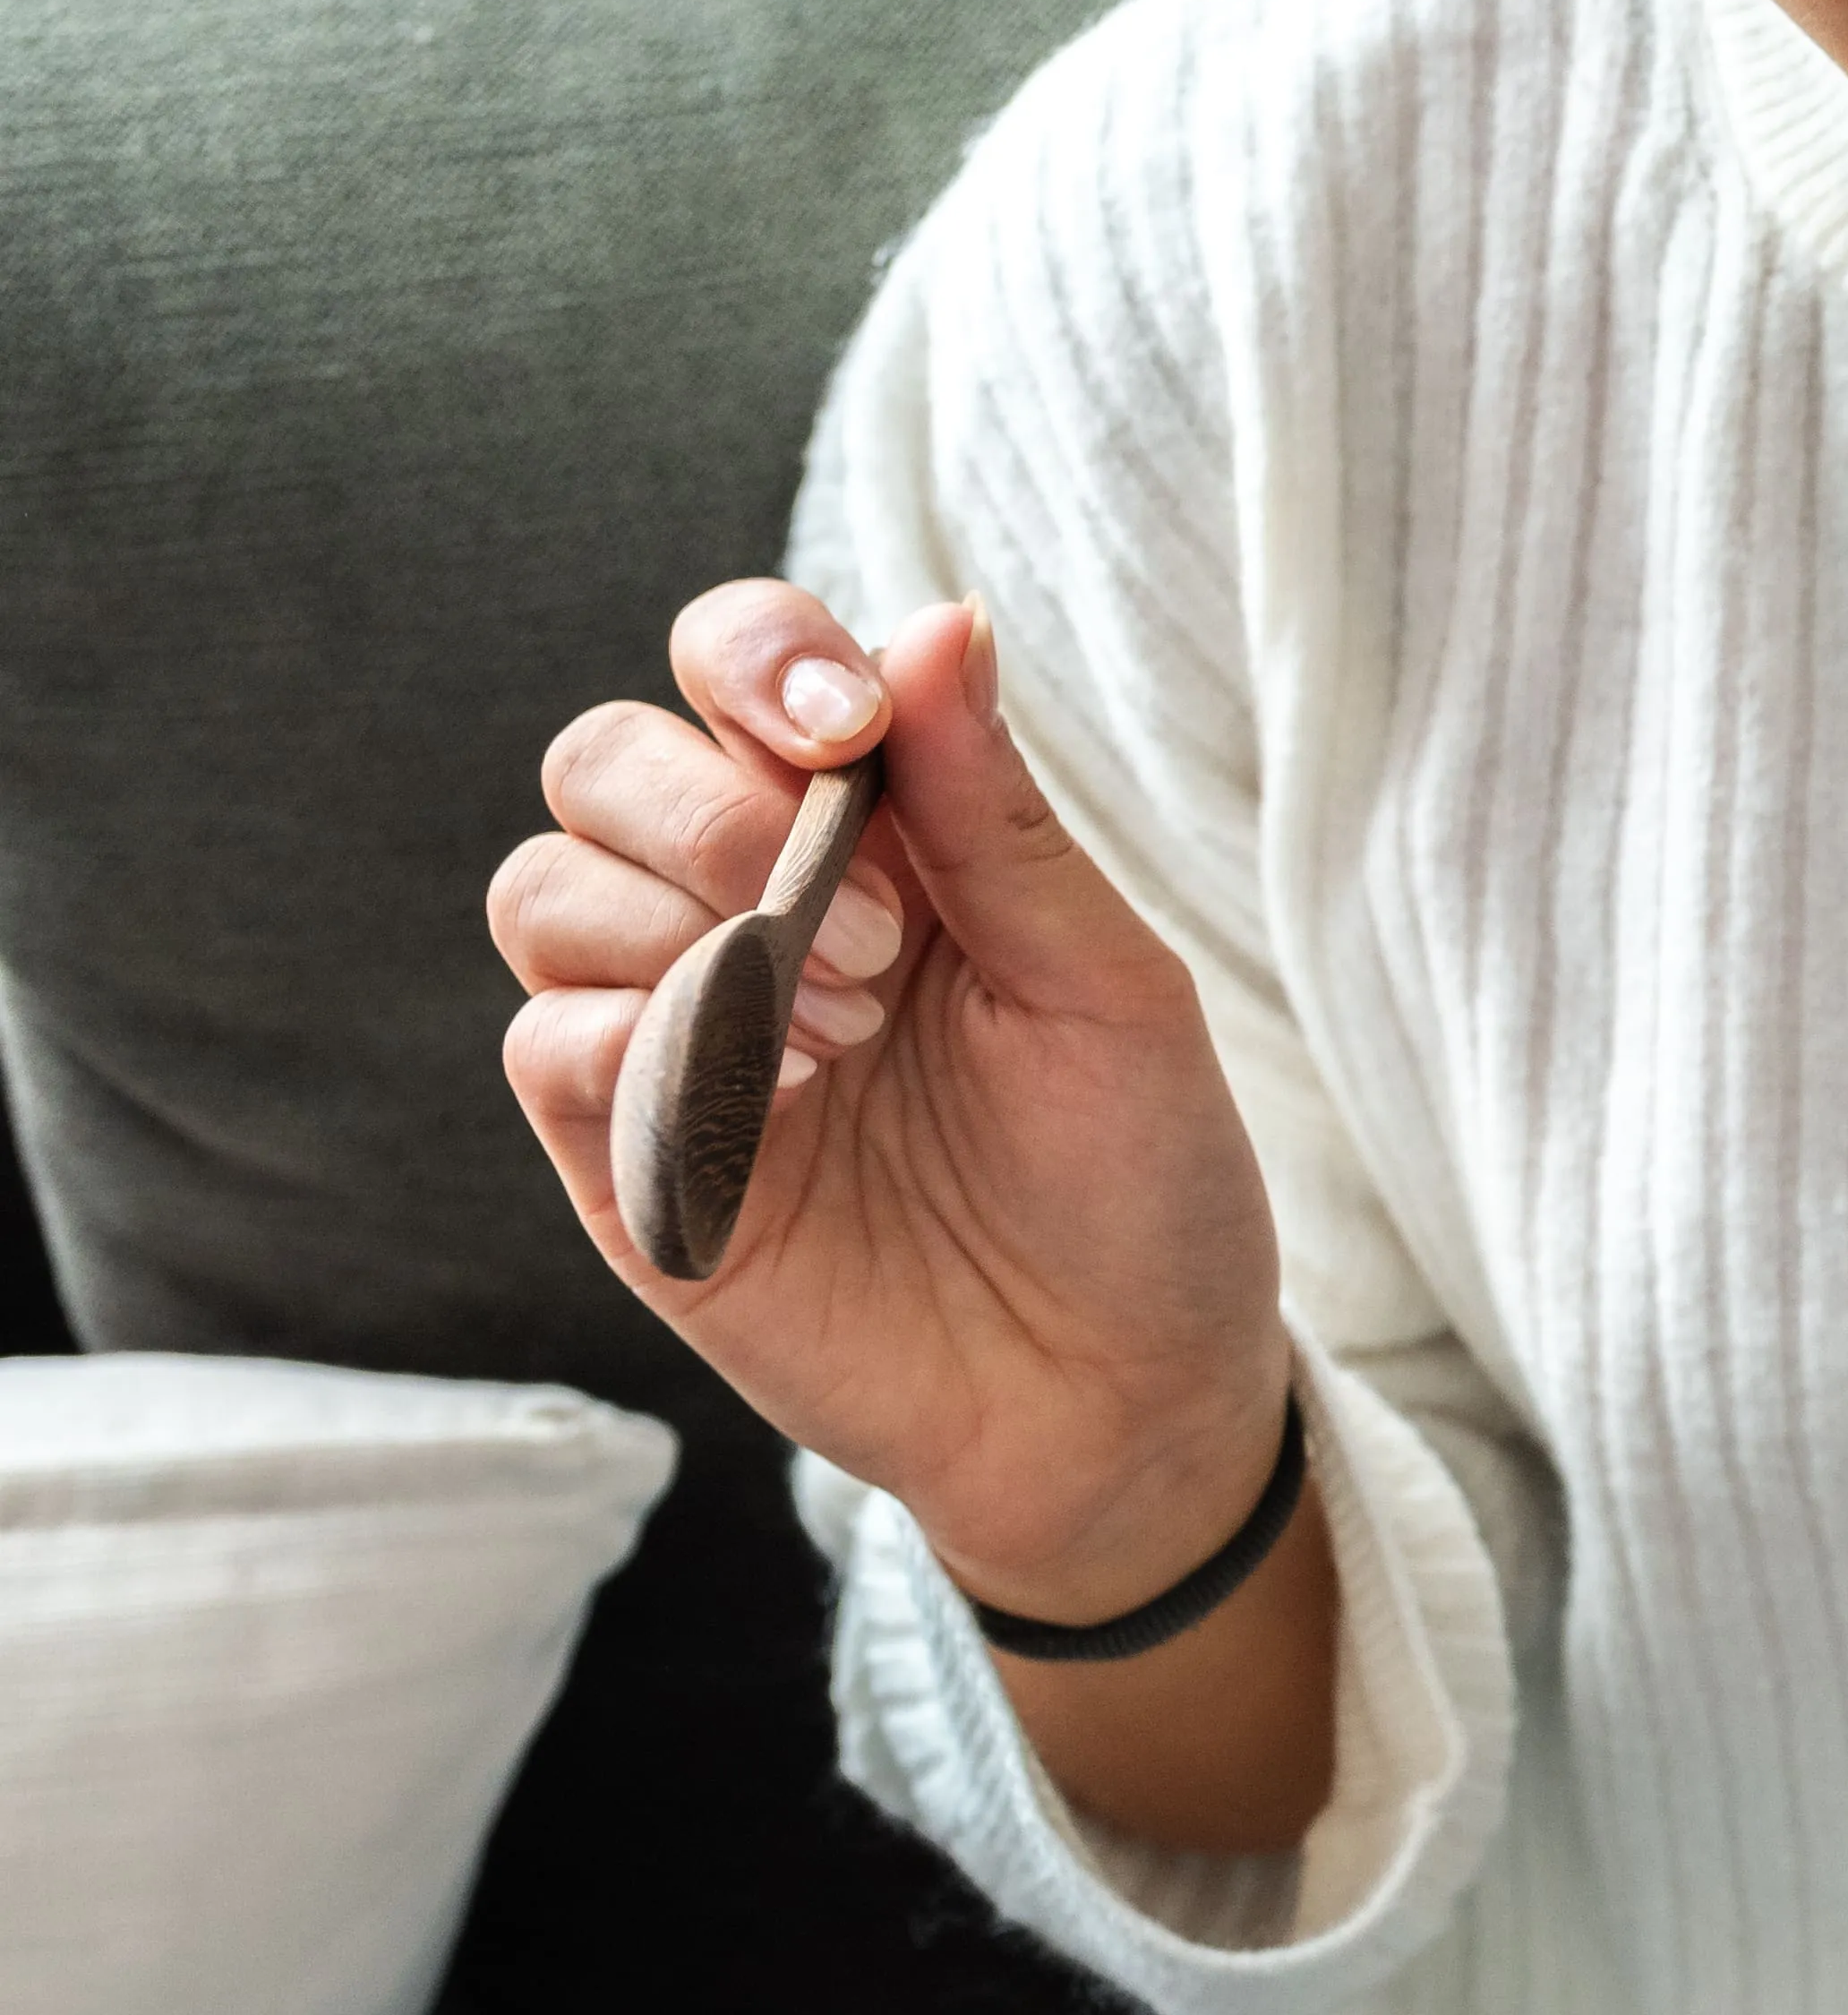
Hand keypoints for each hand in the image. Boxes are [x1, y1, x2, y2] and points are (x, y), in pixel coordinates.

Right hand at [494, 586, 1326, 1841]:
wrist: (1124, 1397)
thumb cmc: (1137, 1180)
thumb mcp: (1106, 985)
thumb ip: (998, 814)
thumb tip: (934, 617)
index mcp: (874, 837)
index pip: (737, 670)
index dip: (760, 658)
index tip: (844, 722)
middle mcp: (747, 912)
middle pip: (604, 759)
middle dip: (711, 804)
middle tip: (878, 928)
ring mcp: (672, 1037)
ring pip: (542, 888)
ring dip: (684, 926)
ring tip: (849, 1027)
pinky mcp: (629, 1162)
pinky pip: (545, 1048)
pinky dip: (646, 1044)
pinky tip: (784, 1097)